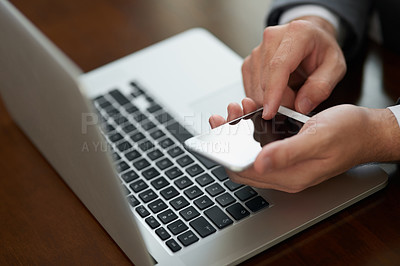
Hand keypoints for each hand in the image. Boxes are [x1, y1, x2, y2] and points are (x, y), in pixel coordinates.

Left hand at [209, 99, 399, 192]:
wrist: (368, 131)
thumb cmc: (349, 133)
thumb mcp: (318, 138)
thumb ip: (288, 153)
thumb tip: (259, 162)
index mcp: (290, 176)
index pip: (243, 173)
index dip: (226, 153)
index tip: (219, 131)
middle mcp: (285, 174)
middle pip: (242, 163)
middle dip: (229, 139)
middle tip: (226, 115)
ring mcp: (286, 165)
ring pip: (250, 153)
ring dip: (239, 132)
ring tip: (239, 109)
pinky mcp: (289, 154)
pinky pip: (262, 146)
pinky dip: (252, 130)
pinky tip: (252, 113)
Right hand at [242, 16, 346, 118]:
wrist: (311, 38)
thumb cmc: (322, 50)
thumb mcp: (335, 67)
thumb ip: (322, 87)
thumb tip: (301, 106)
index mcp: (297, 33)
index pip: (278, 66)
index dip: (273, 92)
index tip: (270, 112)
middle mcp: (272, 38)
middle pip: (265, 81)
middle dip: (280, 101)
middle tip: (298, 101)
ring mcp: (257, 50)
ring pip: (255, 88)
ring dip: (271, 100)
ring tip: (291, 93)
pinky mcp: (249, 62)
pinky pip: (250, 89)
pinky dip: (263, 98)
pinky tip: (278, 93)